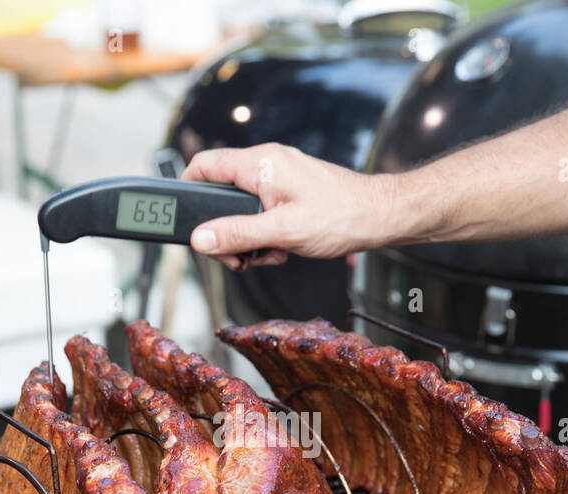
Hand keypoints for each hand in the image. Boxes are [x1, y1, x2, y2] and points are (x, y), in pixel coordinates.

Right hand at [182, 144, 397, 269]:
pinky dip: (265, 235)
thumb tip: (201, 239)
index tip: (190, 225)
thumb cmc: (340, 216)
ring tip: (269, 253)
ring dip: (247, 238)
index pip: (204, 165)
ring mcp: (279, 177)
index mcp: (260, 163)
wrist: (380, 217)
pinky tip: (282, 249)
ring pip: (240, 209)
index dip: (188, 192)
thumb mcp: (282, 232)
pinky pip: (261, 213)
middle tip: (238, 256)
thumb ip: (238, 234)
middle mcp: (267, 164)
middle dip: (224, 230)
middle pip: (220, 194)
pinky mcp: (289, 192)